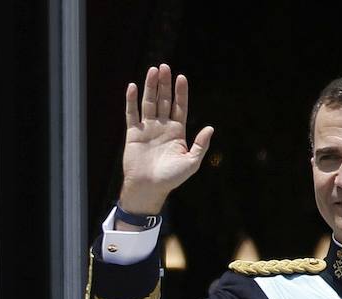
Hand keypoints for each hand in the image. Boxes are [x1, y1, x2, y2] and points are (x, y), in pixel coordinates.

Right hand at [119, 64, 213, 214]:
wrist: (148, 188)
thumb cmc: (171, 178)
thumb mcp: (191, 163)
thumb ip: (200, 145)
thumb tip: (210, 128)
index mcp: (177, 132)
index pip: (179, 107)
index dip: (180, 92)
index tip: (181, 77)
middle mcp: (162, 127)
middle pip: (164, 100)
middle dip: (165, 84)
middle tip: (165, 67)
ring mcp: (147, 129)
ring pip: (149, 103)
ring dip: (150, 87)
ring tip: (152, 70)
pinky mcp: (133, 134)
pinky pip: (132, 114)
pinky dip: (131, 100)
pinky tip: (132, 87)